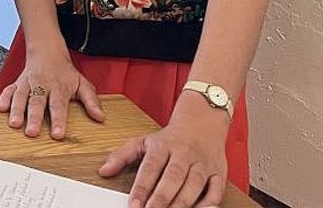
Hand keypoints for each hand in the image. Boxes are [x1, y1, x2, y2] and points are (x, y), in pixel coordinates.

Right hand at [0, 49, 104, 138]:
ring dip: (17, 110)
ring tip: (15, 124)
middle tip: (31, 133)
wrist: (48, 52)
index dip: (58, 121)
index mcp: (59, 88)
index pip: (58, 106)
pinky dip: (4, 98)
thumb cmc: (65, 72)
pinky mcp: (18, 83)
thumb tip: (100, 117)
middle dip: (34, 118)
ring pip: (21, 96)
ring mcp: (28, 84)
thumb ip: (91, 101)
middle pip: (37, 102)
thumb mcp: (82, 83)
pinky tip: (1, 109)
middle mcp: (42, 86)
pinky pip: (9, 89)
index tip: (57, 134)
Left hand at [98, 96, 229, 207]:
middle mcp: (183, 154)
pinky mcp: (218, 172)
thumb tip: (103, 171)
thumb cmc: (170, 138)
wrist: (202, 122)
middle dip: (161, 198)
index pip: (150, 167)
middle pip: (173, 177)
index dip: (142, 187)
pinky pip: (216, 190)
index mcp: (163, 145)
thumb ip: (122, 156)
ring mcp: (202, 163)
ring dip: (182, 203)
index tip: (133, 205)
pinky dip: (209, 204)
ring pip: (194, 185)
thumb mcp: (143, 141)